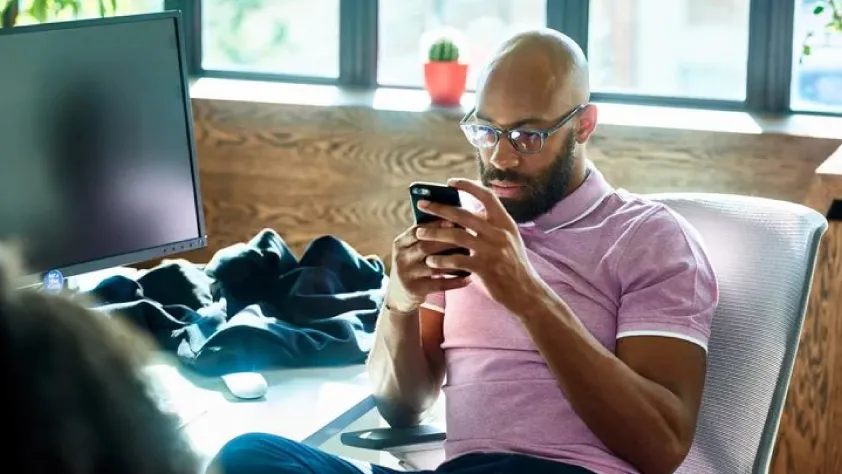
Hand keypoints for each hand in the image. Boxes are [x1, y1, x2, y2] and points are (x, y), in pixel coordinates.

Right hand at [386, 220, 471, 312]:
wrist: (400, 295)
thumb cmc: (414, 265)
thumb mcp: (412, 249)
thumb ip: (426, 235)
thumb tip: (453, 217)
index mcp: (400, 243)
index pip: (417, 230)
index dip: (436, 225)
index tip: (455, 221)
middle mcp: (401, 257)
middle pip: (426, 246)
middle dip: (448, 241)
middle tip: (468, 237)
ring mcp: (407, 275)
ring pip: (434, 265)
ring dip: (454, 260)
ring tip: (471, 256)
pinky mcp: (415, 290)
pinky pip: (439, 284)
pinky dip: (455, 281)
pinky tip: (469, 278)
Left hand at [414, 178, 541, 313]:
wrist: (526, 292)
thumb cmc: (511, 265)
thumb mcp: (508, 239)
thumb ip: (489, 226)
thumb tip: (462, 213)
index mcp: (505, 222)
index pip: (487, 195)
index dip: (468, 186)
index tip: (450, 182)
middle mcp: (499, 233)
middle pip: (463, 214)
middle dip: (439, 207)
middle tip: (421, 204)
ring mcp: (492, 250)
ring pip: (456, 235)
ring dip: (434, 233)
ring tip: (419, 233)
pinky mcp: (485, 268)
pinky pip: (457, 260)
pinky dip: (441, 260)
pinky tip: (431, 261)